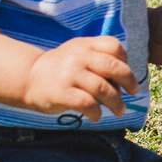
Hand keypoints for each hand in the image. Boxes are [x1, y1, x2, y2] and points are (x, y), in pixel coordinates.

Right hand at [22, 36, 138, 118]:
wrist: (28, 77)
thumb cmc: (60, 68)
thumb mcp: (77, 54)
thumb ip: (98, 60)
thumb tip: (125, 82)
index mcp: (84, 45)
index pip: (113, 46)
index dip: (125, 60)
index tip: (126, 73)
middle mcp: (78, 57)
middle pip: (113, 67)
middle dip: (129, 81)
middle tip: (133, 93)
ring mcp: (69, 74)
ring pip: (103, 89)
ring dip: (117, 103)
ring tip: (120, 110)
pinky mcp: (61, 93)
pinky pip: (87, 104)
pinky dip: (97, 113)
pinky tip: (96, 116)